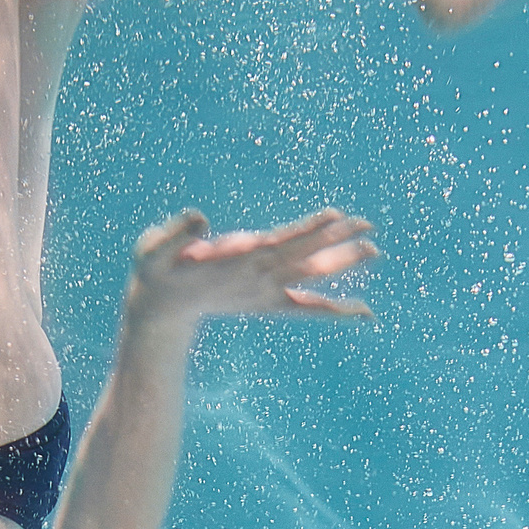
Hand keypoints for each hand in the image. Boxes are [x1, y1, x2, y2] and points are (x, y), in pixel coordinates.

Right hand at [125, 208, 375, 328]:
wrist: (161, 309)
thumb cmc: (156, 270)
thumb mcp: (154, 250)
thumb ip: (174, 235)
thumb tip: (198, 218)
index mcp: (236, 260)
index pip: (279, 242)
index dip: (307, 229)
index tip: (334, 216)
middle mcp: (257, 277)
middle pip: (303, 256)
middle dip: (335, 241)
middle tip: (370, 228)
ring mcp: (264, 291)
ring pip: (310, 275)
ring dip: (341, 262)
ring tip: (374, 248)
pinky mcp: (266, 301)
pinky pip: (307, 307)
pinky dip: (334, 309)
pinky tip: (362, 312)